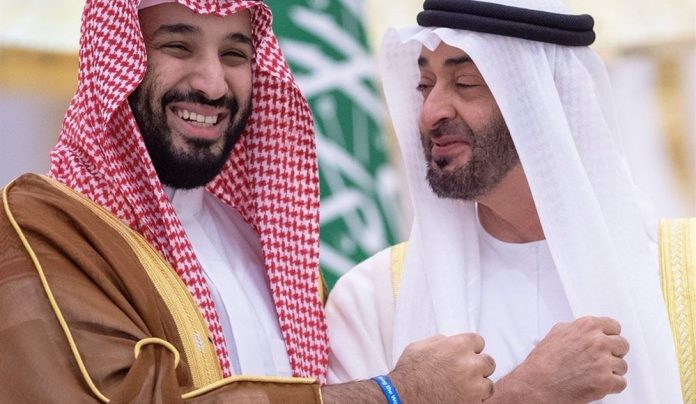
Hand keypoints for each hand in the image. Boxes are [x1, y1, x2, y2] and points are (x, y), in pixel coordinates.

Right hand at [388, 333, 495, 402]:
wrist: (404, 397)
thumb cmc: (409, 372)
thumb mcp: (421, 346)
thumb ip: (440, 341)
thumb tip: (449, 341)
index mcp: (458, 346)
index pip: (479, 341)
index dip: (471, 348)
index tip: (466, 355)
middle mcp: (469, 364)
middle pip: (488, 362)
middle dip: (478, 366)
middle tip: (466, 372)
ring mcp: (473, 386)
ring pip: (488, 384)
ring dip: (478, 385)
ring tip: (463, 388)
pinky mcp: (472, 403)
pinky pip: (481, 400)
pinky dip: (473, 400)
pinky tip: (460, 397)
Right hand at [494, 316, 628, 403]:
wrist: (537, 384)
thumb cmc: (543, 362)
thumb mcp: (557, 333)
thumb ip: (576, 330)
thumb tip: (588, 332)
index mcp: (587, 326)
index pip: (614, 327)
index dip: (610, 336)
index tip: (608, 342)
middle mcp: (597, 341)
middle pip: (622, 345)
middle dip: (614, 353)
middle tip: (602, 360)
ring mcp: (603, 361)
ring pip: (622, 366)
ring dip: (611, 371)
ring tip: (594, 374)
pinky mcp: (605, 381)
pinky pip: (621, 383)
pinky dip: (611, 386)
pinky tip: (596, 383)